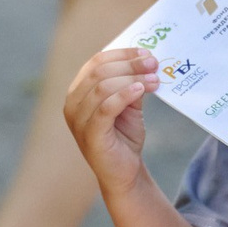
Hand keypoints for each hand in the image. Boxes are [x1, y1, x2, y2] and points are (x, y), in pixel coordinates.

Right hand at [61, 47, 155, 196]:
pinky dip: (124, 95)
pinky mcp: (90, 135)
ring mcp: (78, 120)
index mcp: (78, 91)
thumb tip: (145, 60)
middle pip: (99, 71)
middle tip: (153, 64)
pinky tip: (141, 90)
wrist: (124, 173)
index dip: (123, 54)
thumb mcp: (129, 104)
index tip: (147, 53)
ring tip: (154, 79)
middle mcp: (73, 103)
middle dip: (129, 64)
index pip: (97, 62)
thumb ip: (131, 83)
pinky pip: (105, 108)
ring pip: (102, 87)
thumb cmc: (124, 137)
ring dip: (132, 78)